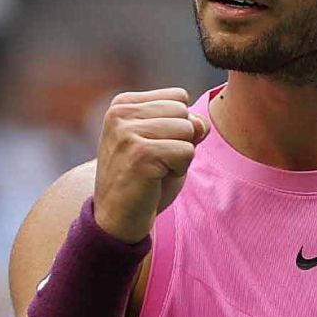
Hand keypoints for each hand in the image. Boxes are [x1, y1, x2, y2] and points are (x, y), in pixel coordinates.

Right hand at [93, 88, 209, 242]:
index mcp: (122, 104)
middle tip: (155, 162)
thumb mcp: (163, 142)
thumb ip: (185, 124)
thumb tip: (200, 124)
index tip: (153, 147)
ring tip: (155, 170)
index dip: (177, 126)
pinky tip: (156, 179)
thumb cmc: (142, 180)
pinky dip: (179, 170)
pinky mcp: (140, 153)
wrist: (116, 219)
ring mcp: (128, 133)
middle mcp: (120, 113)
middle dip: (180, 140)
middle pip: (184, 112)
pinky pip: (187, 151)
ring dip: (180, 155)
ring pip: (188, 129)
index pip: (178, 97)